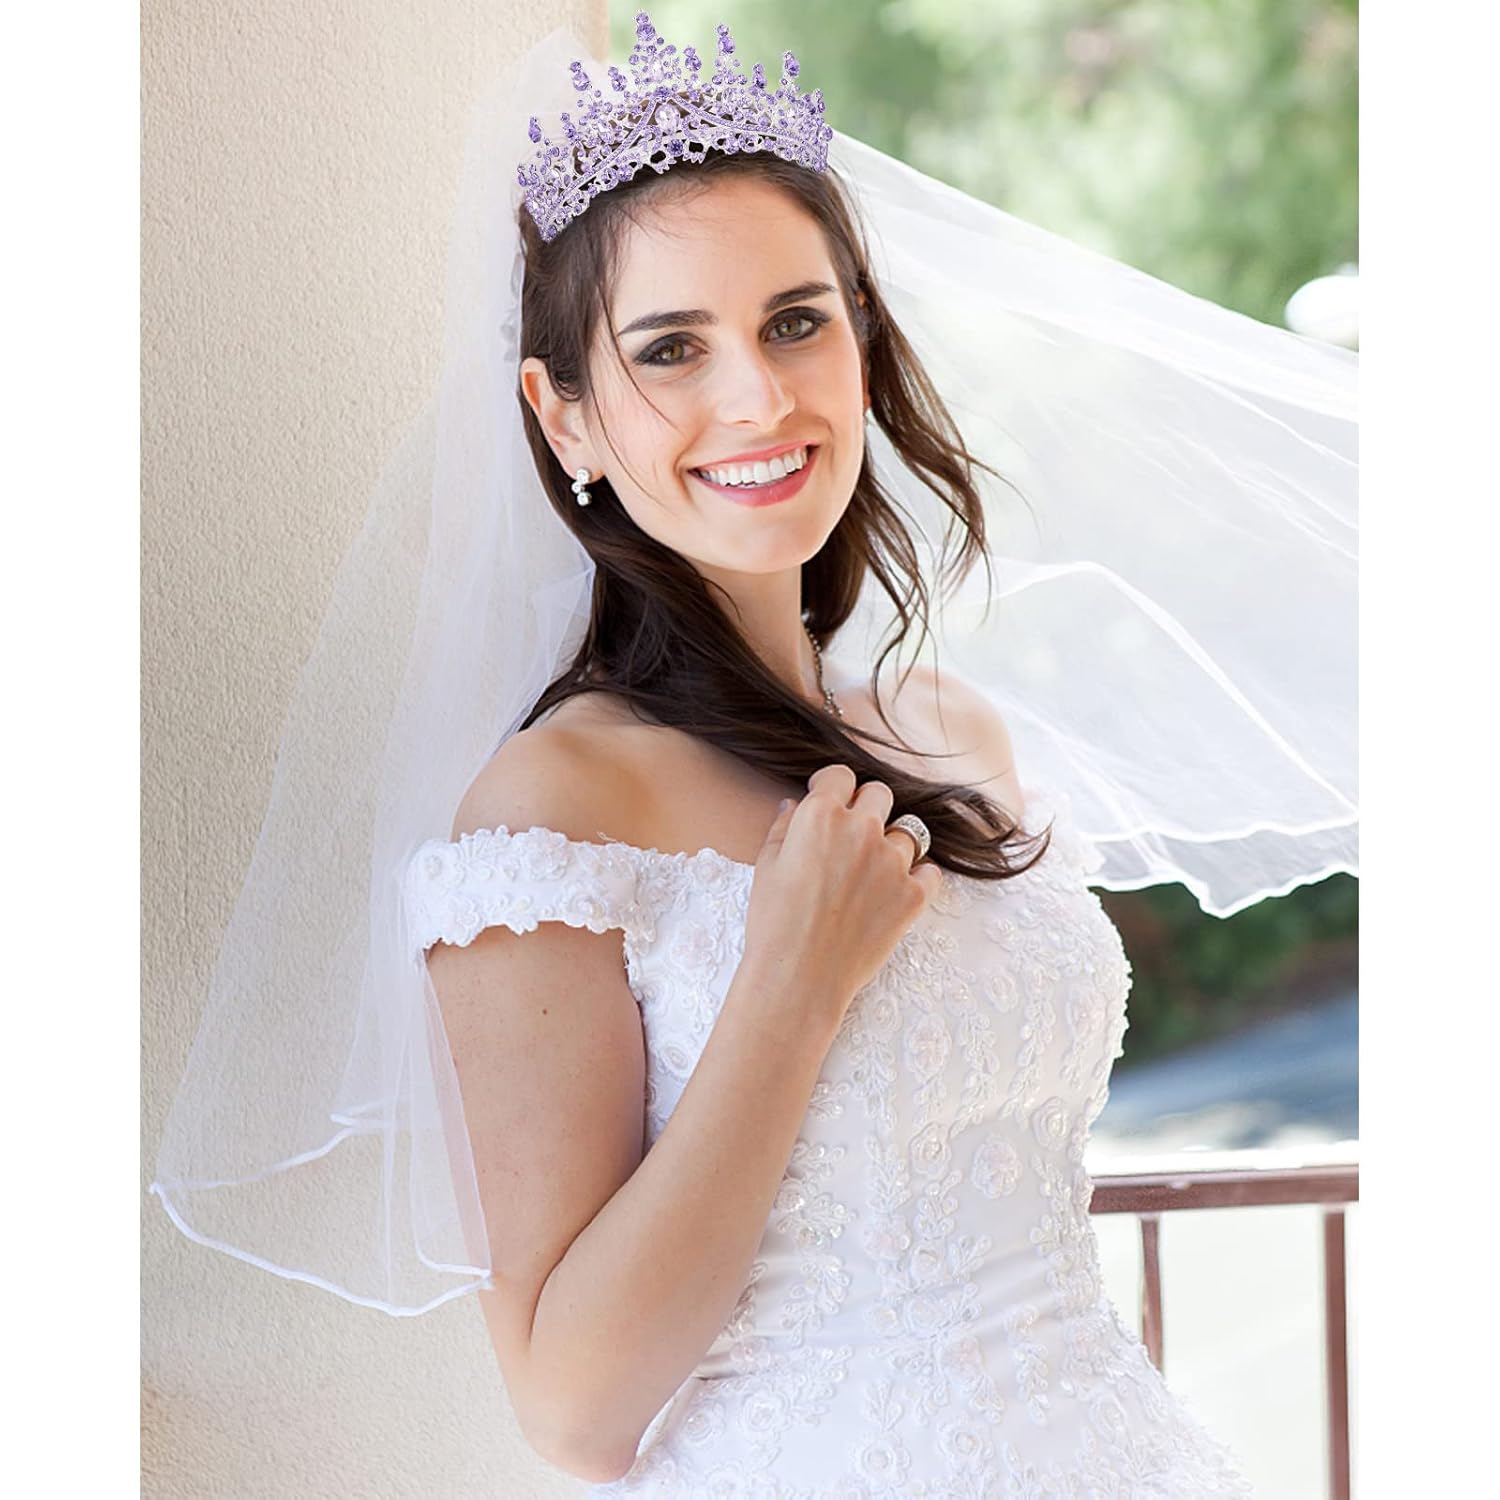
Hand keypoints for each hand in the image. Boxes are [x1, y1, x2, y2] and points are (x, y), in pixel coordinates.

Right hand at [743, 764, 943, 1036]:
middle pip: (879, 795)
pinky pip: (929, 870)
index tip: (829, 798)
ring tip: (872, 870)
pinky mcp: (913, 896)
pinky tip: (896, 889)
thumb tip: (793, 806)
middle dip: (866, 807)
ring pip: (907, 833)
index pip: (840, 776)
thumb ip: (783, 829)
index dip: (833, 785)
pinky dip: (917, 876)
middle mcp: (862, 830)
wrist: (798, 977)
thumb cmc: (773, 923)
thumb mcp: (766, 867)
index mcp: (821, 816)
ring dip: (890, 844)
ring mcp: (893, 862)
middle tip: (852, 834)